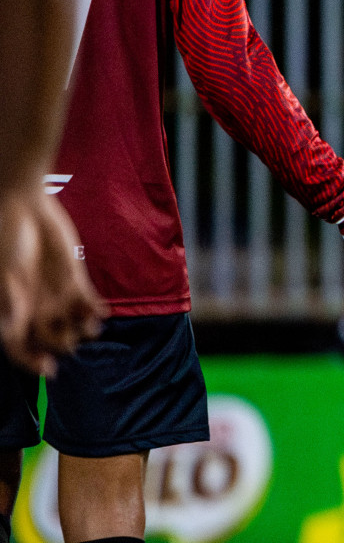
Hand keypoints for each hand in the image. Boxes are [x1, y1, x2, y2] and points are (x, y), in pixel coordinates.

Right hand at [0, 192, 103, 375]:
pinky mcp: (73, 278)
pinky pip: (87, 303)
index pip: (20, 348)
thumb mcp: (3, 272)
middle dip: (63, 344)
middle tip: (72, 342)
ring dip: (83, 330)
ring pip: (73, 325)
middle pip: (51, 340)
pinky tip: (101, 313)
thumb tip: (12, 327)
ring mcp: (54, 294)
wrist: (23, 205)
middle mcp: (34, 308)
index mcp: (13, 311)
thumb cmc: (5, 239)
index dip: (32, 362)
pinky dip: (95, 311)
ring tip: (91, 327)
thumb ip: (7, 300)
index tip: (50, 369)